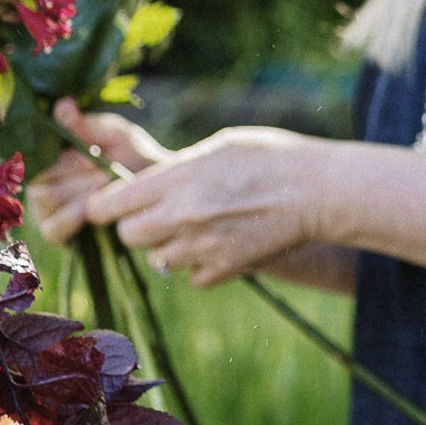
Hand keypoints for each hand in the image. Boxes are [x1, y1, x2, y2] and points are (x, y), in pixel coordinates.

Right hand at [24, 100, 167, 240]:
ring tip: (104, 185)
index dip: (57, 151)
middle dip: (73, 172)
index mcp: (50, 153)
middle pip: (37, 175)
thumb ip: (88, 124)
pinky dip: (72, 216)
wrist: (159, 191)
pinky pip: (52, 228)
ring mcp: (46, 209)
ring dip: (77, 191)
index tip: (90, 154)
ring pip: (44, 198)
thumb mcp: (116, 135)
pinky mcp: (57, 234)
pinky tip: (92, 207)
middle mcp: (42, 180)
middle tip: (104, 170)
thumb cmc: (135, 157)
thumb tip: (62, 105)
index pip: (32, 150)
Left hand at [84, 126, 335, 287]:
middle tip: (159, 215)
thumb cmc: (271, 157)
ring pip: (159, 259)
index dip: (107, 205)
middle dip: (137, 227)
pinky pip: (192, 277)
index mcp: (177, 179)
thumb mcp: (219, 146)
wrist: (318, 191)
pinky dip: (201, 266)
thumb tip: (151, 185)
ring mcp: (202, 247)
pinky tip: (222, 244)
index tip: (114, 203)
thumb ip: (179, 169)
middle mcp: (182, 216)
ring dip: (171, 246)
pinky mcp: (224, 269)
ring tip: (201, 227)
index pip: (109, 205)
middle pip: (128, 236)